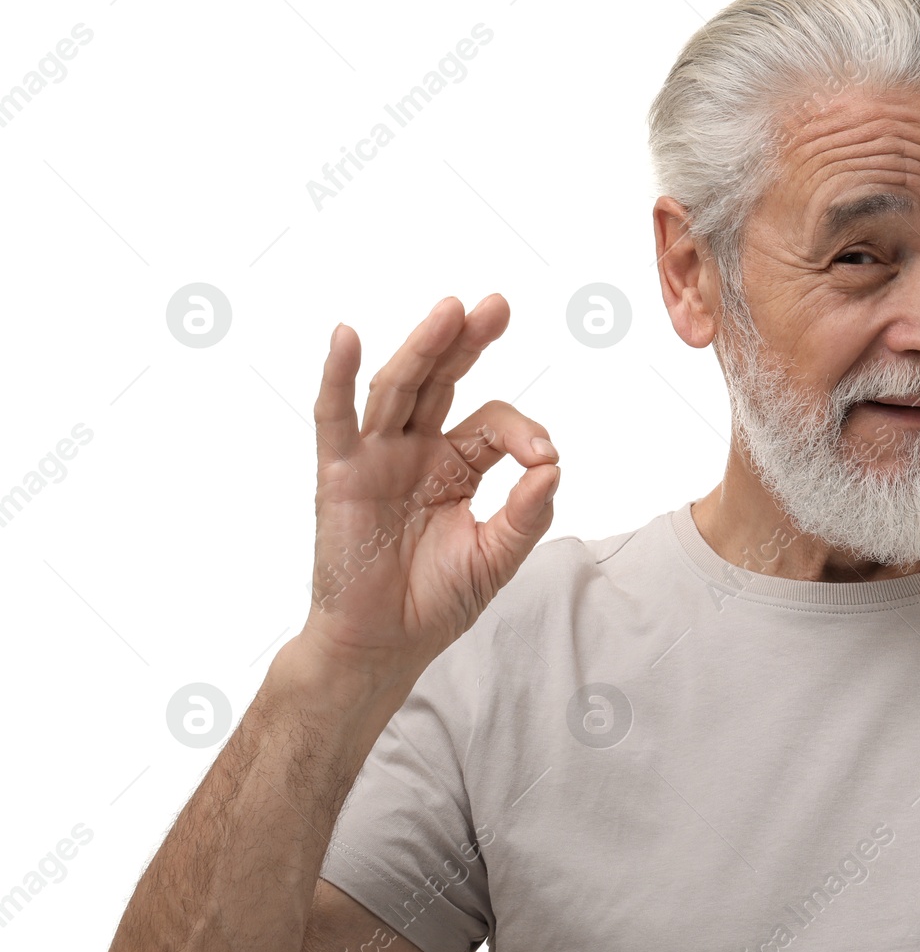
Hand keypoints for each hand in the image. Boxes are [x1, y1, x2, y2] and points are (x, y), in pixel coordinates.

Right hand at [297, 294, 559, 686]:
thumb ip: (527, 514)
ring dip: (422, 347)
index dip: (523, 432)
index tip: (545, 458)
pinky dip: (336, 376)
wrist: (383, 646)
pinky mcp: (339, 475)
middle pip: (442, 381)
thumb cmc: (435, 602)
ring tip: (451, 311)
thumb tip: (553, 466)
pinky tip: (347, 337)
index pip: (493, 424)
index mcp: (455, 466)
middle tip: (497, 305)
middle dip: (468, 343)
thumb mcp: (496, 557)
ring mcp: (375, 459)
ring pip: (398, 389)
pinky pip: (334, 419)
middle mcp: (415, 451)